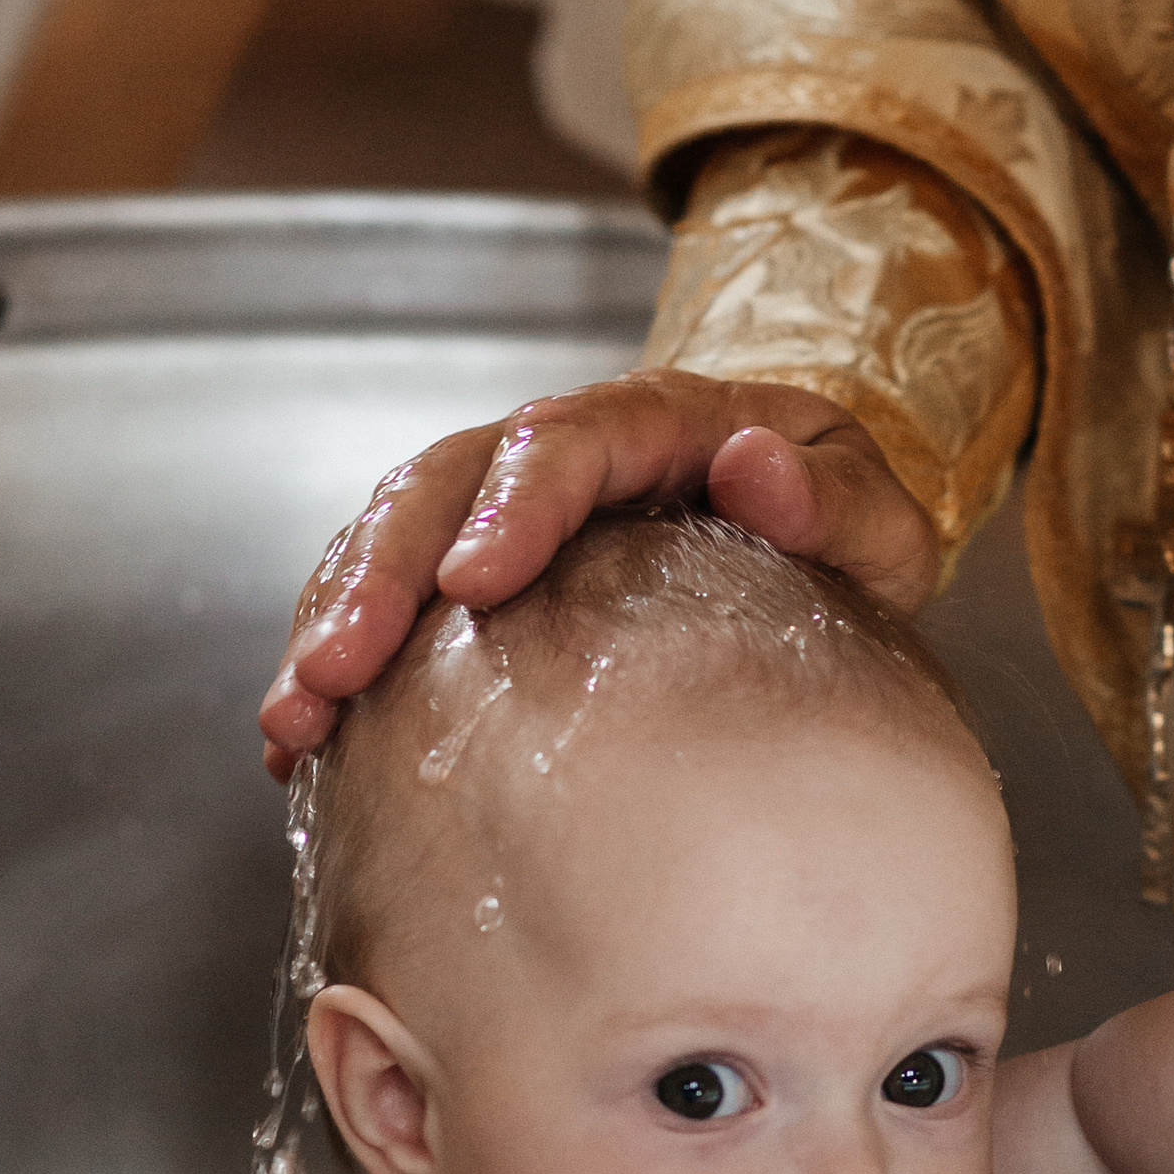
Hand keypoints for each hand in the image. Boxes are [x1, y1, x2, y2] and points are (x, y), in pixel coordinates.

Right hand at [258, 368, 937, 776]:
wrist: (810, 532)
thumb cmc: (842, 531)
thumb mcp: (880, 521)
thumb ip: (839, 498)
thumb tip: (755, 470)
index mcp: (658, 423)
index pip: (569, 439)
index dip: (514, 504)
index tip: (475, 583)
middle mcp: (558, 453)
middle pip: (442, 485)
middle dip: (378, 576)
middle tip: (335, 670)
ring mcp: (500, 506)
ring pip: (390, 540)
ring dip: (331, 624)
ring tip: (292, 722)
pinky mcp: (467, 572)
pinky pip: (381, 602)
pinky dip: (334, 664)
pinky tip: (299, 750)